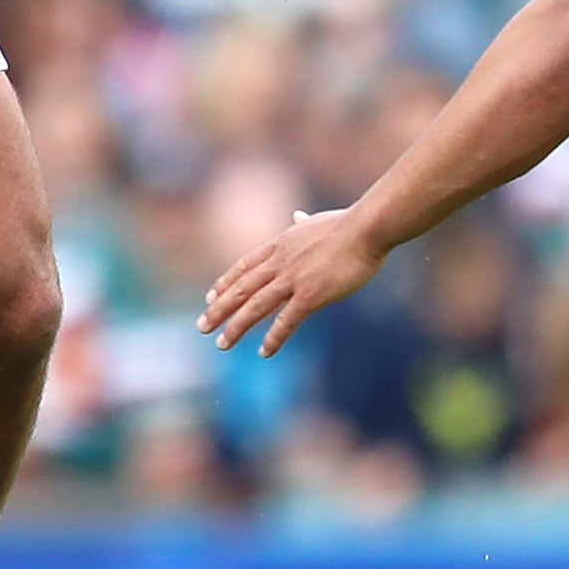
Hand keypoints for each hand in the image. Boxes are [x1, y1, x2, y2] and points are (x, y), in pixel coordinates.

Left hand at [199, 207, 387, 356]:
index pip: (243, 266)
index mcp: (280, 244)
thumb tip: (297, 216)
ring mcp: (292, 278)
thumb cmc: (348, 224)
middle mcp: (279, 262)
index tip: (209, 297)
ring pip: (256, 306)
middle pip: (241, 288)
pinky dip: (273, 338)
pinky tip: (264, 352)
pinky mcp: (310, 294)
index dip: (225, 283)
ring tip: (222, 343)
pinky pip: (286, 320)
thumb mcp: (316, 221)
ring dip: (236, 326)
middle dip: (219, 309)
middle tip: (202, 326)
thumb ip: (302, 224)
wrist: (366, 228)